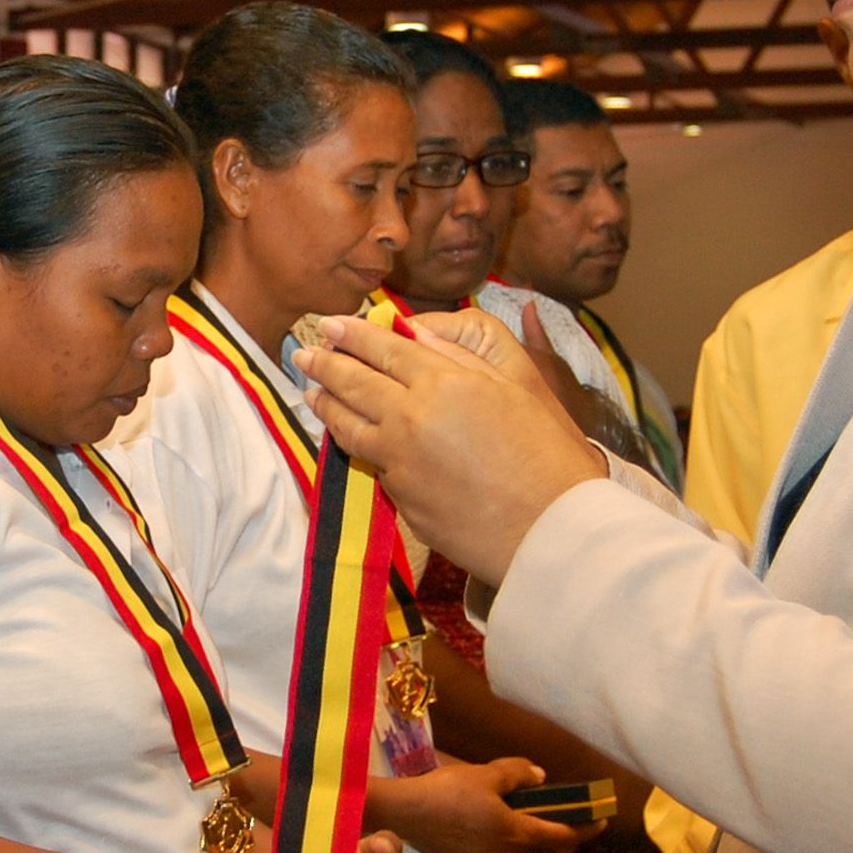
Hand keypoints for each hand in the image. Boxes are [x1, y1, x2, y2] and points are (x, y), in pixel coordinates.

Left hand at [295, 313, 606, 585]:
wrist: (549, 528)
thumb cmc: (547, 454)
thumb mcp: (515, 389)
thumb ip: (461, 357)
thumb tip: (416, 336)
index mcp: (444, 382)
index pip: (383, 349)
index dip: (353, 334)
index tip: (331, 324)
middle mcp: (411, 418)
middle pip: (354, 383)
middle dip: (324, 364)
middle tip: (304, 353)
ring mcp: (400, 461)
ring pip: (349, 427)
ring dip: (326, 405)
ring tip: (311, 392)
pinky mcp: (400, 498)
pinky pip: (374, 463)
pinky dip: (358, 444)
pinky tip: (352, 437)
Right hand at [373, 757, 598, 852]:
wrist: (407, 814)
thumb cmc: (448, 791)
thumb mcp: (486, 774)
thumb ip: (518, 774)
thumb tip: (541, 778)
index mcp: (517, 834)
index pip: (563, 837)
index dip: (586, 830)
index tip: (601, 820)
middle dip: (570, 847)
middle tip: (577, 828)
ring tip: (552, 843)